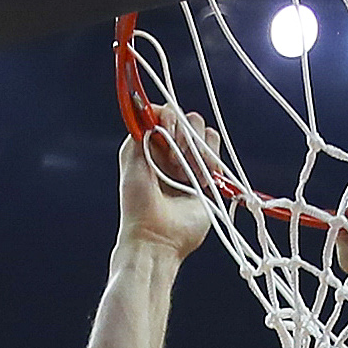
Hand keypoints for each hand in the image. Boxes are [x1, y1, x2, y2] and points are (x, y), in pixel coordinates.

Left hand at [118, 124, 217, 259]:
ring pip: (205, 133)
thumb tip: (153, 111)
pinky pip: (216, 154)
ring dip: (198, 151)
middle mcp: (171, 150)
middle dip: (184, 136)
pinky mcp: (208, 177)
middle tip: (174, 162)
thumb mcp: (131, 161)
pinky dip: (211, 162)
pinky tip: (199, 183)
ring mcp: (190, 162)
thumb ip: (140, 132)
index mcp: (150, 143)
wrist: (157, 236)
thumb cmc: (138, 204)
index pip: (165, 112)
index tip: (165, 130)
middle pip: (188, 119)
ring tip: (187, 175)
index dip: (168, 116)